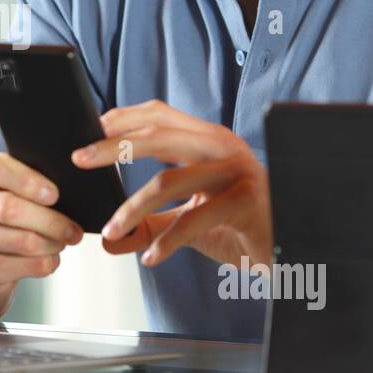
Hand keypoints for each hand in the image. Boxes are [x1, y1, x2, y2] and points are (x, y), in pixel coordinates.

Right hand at [0, 152, 84, 291]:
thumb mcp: (6, 181)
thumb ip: (27, 175)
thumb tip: (68, 185)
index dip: (28, 181)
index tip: (55, 195)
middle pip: (8, 208)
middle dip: (49, 220)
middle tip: (72, 228)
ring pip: (19, 241)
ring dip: (50, 243)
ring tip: (64, 241)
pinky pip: (17, 267)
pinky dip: (42, 263)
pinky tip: (50, 258)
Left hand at [70, 100, 272, 269]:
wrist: (293, 247)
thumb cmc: (241, 226)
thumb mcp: (188, 222)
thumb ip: (149, 224)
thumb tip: (108, 240)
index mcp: (208, 140)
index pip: (159, 115)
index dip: (121, 119)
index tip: (87, 132)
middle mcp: (222, 148)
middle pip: (157, 135)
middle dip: (112, 147)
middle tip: (79, 160)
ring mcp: (236, 173)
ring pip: (170, 179)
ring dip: (133, 207)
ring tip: (112, 229)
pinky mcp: (245, 203)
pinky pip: (195, 218)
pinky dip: (167, 239)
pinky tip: (150, 256)